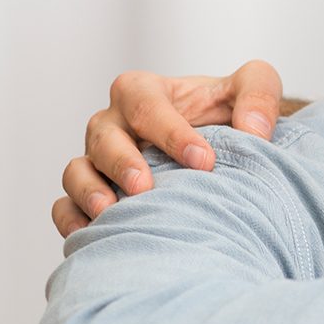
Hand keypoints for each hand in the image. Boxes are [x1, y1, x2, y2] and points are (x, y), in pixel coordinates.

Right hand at [53, 61, 285, 236]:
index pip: (145, 105)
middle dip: (122, 162)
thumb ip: (259, 94)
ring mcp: (97, 160)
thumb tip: (254, 131)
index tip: (204, 161)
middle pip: (103, 137)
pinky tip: (91, 235)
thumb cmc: (229, 112)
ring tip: (112, 212)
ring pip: (77, 170)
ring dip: (90, 192)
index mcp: (144, 92)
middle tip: (146, 187)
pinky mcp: (90, 192)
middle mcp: (113, 124)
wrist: (219, 146)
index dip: (171, 132)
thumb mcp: (253, 87)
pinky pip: (65, 205)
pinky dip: (72, 219)